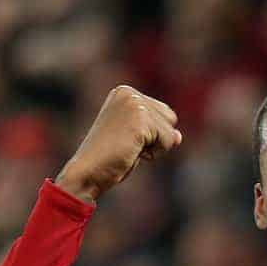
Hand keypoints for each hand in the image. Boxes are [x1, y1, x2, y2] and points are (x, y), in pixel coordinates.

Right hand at [55, 86, 181, 203]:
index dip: (151, 135)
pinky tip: (132, 152)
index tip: (125, 139)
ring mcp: (134, 104)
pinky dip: (155, 153)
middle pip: (170, 118)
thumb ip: (158, 132)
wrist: (88, 172)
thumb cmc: (109, 159)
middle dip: (155, 139)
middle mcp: (129, 93)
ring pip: (170, 131)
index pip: (164, 113)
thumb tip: (178, 137)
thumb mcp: (137, 140)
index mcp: (124, 92)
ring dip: (155, 148)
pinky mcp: (140, 119)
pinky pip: (168, 140)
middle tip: (127, 145)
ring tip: (129, 148)